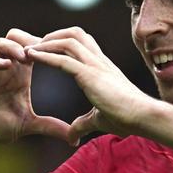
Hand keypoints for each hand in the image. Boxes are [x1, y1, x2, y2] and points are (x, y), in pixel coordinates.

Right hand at [0, 32, 71, 149]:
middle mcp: (4, 68)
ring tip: (26, 57)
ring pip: (0, 44)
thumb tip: (75, 138)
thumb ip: (50, 126)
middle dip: (30, 41)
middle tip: (43, 52)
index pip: (34, 49)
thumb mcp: (28, 125)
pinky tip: (7, 66)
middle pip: (17, 38)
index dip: (47, 48)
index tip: (60, 54)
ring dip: (14, 47)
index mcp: (20, 74)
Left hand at [12, 27, 156, 143]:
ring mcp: (95, 65)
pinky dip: (45, 55)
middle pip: (75, 34)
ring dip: (46, 43)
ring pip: (68, 41)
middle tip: (35, 46)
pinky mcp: (90, 75)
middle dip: (53, 36)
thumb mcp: (99, 120)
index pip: (82, 45)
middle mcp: (99, 61)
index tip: (46, 50)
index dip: (63, 44)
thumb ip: (83, 125)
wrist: (143, 116)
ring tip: (29, 50)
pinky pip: (63, 59)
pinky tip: (31, 57)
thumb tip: (71, 137)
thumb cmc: (128, 118)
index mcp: (103, 68)